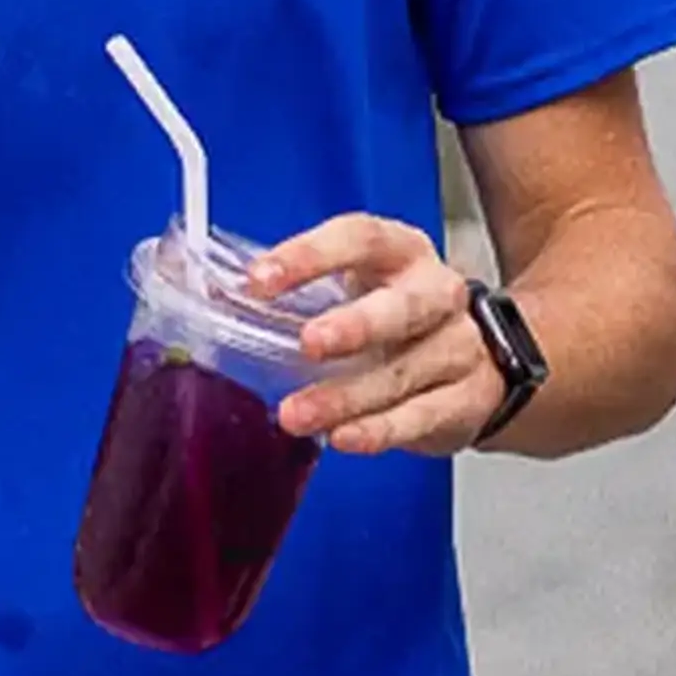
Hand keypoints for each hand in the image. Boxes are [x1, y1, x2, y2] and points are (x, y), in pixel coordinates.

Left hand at [248, 216, 505, 455]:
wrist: (478, 362)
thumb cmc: (398, 319)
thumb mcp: (355, 288)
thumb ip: (290, 289)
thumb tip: (197, 285)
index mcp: (402, 252)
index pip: (360, 238)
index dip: (311, 255)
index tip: (260, 280)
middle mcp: (437, 294)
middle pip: (404, 306)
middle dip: (357, 324)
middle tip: (309, 342)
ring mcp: (457, 348)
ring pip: (403, 372)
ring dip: (347, 396)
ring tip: (296, 414)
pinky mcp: (464, 400)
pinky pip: (419, 417)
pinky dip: (379, 431)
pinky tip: (344, 437)